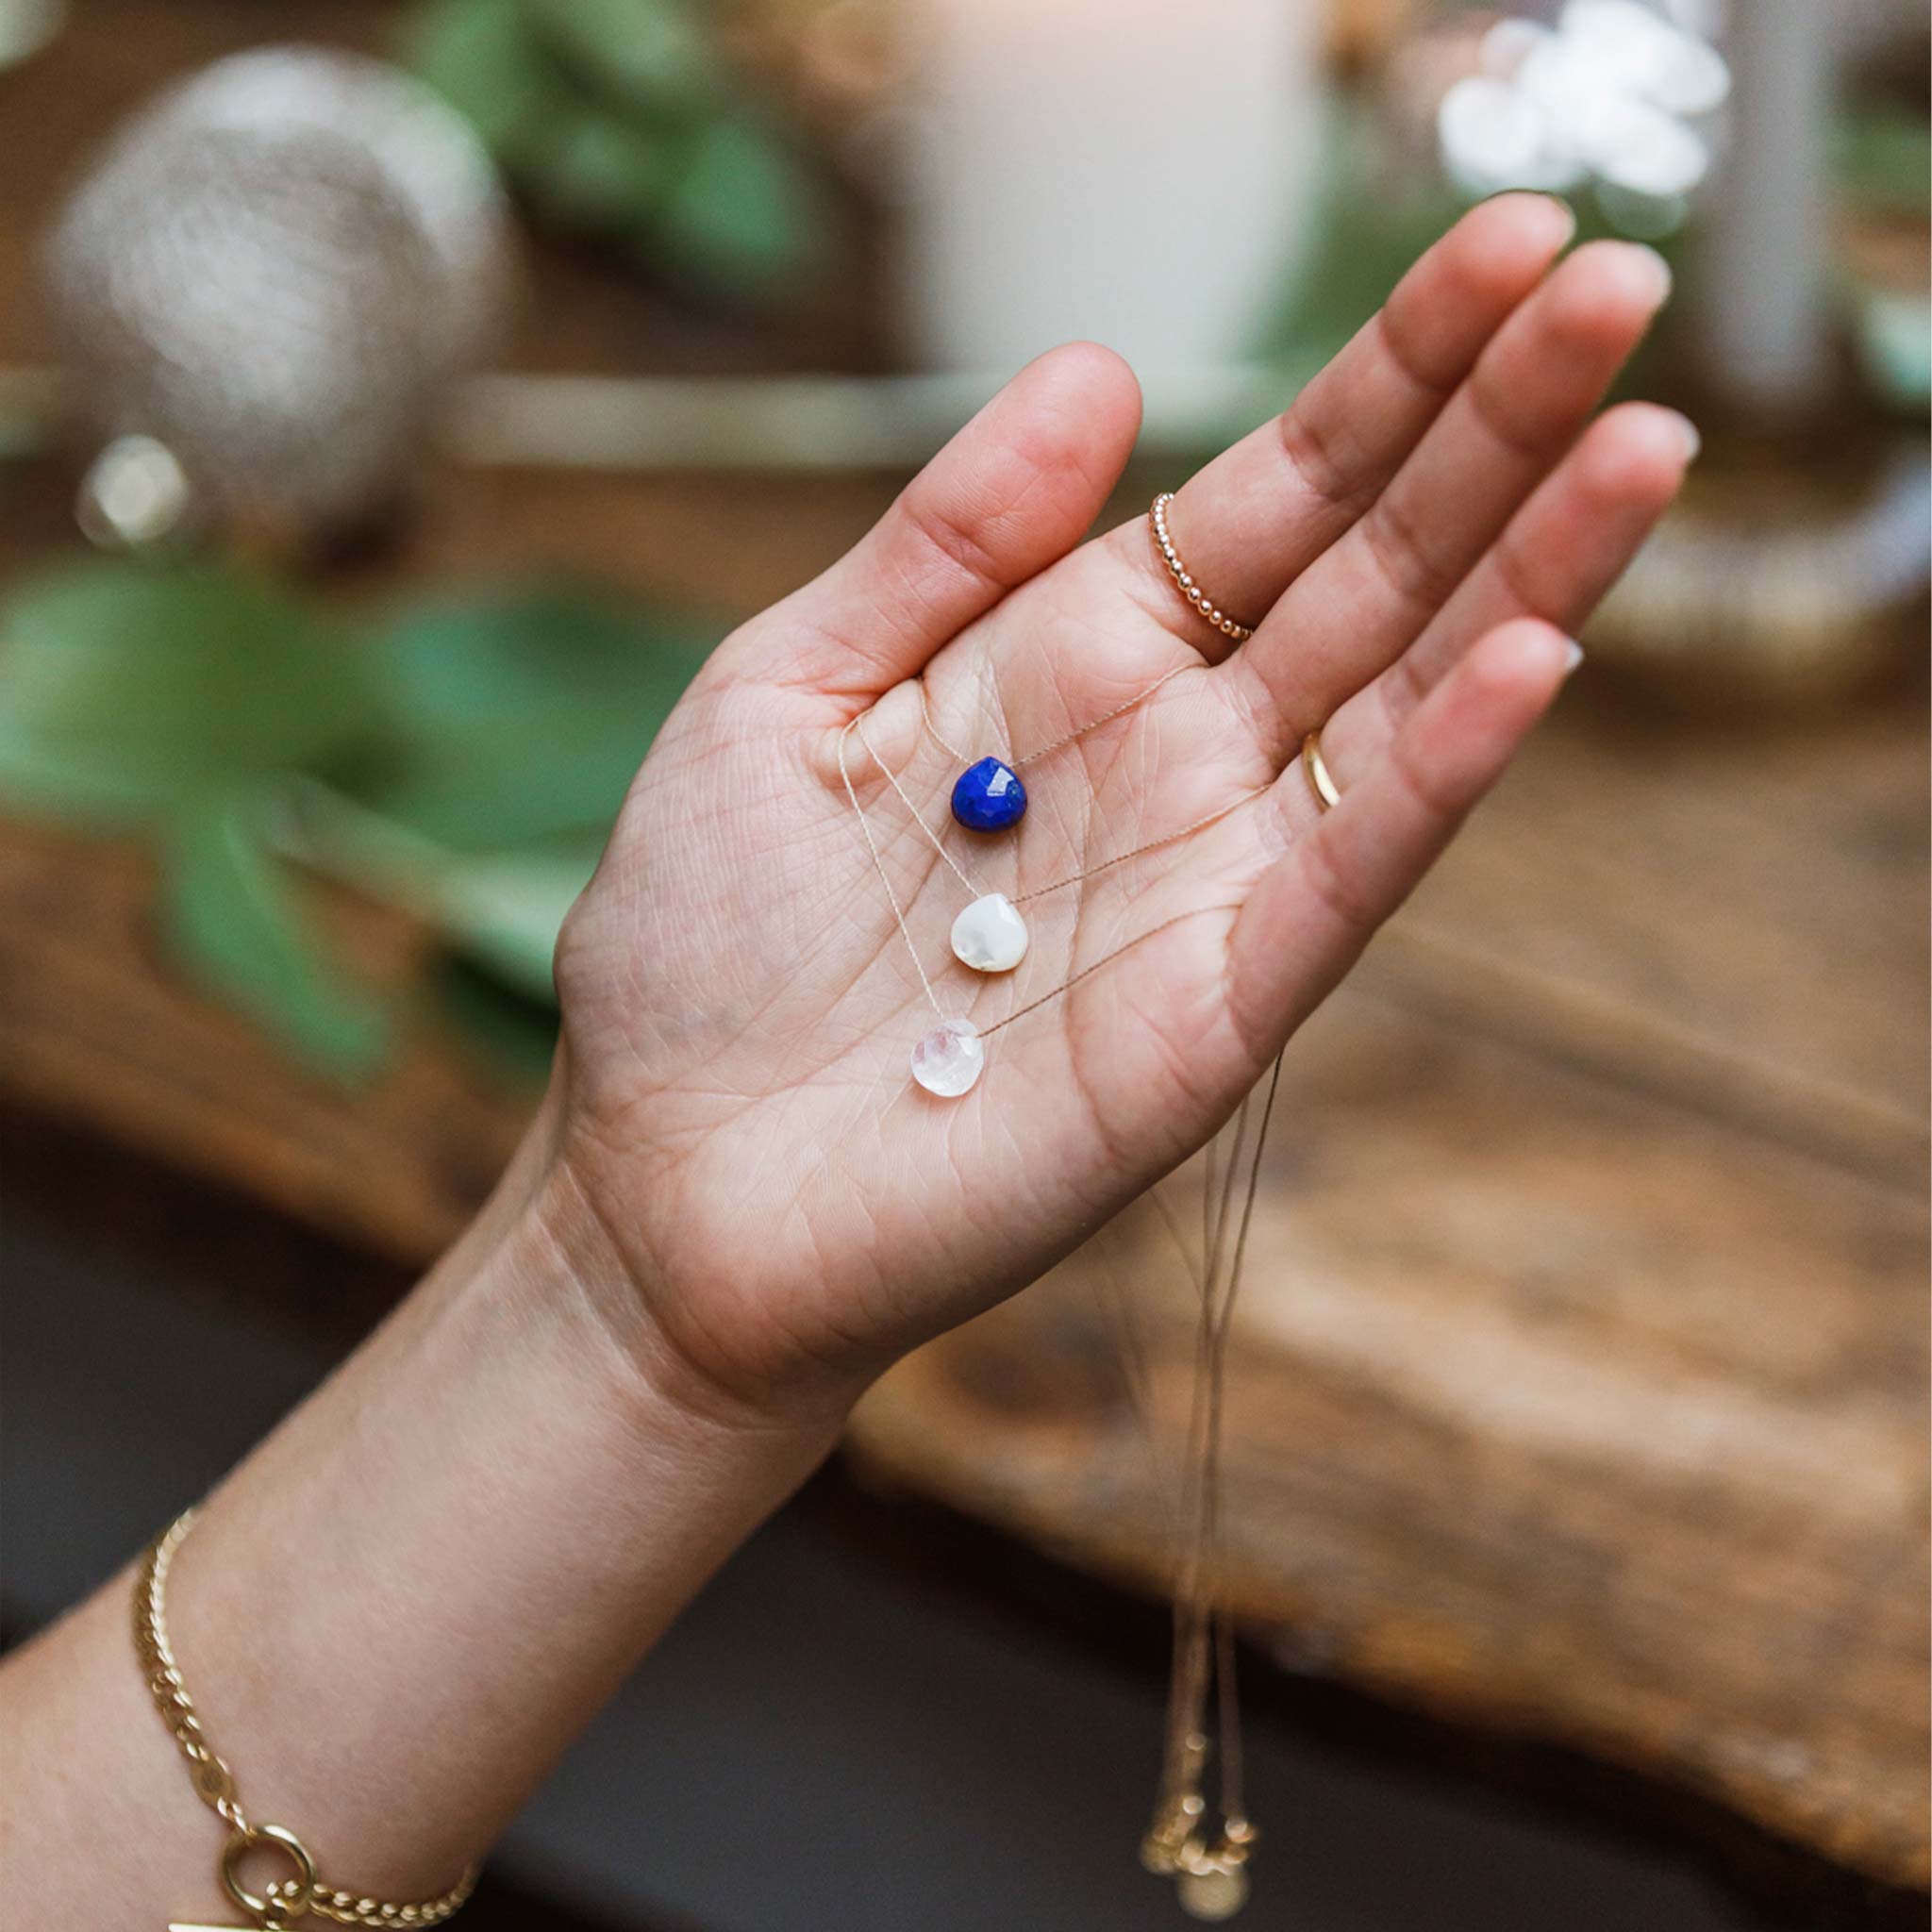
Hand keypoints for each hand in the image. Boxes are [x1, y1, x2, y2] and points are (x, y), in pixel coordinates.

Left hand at [546, 197, 1688, 1427]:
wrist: (666, 1181)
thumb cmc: (704, 942)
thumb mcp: (788, 687)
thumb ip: (945, 542)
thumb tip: (1102, 366)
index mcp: (1072, 660)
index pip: (1271, 496)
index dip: (1386, 375)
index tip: (1501, 245)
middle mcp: (1168, 760)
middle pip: (1367, 575)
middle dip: (1495, 434)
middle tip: (1616, 280)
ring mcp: (1203, 888)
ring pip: (1397, 711)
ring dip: (1525, 576)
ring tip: (1641, 437)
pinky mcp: (1208, 1023)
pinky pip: (1341, 883)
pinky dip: (1437, 779)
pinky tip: (1524, 658)